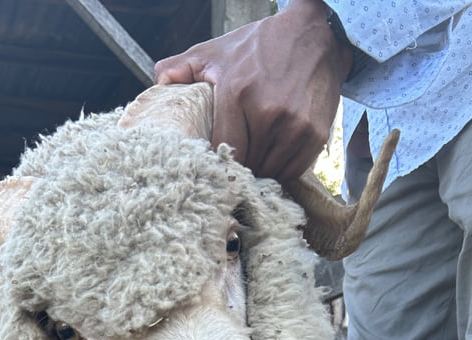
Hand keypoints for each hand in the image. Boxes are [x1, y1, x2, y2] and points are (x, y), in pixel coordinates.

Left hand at [154, 0, 352, 182]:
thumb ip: (181, 66)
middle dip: (239, 165)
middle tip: (237, 160)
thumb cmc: (260, 46)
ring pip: (268, 171)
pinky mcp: (313, 135)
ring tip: (256, 156)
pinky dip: (281, 169)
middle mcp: (267, 112)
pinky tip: (275, 154)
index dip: (218, 159)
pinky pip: (291, 171)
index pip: (222, 149)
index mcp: (237, 93)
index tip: (216, 160)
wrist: (314, 36)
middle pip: (246, 163)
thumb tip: (157, 83)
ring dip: (260, 170)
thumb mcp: (216, 51)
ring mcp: (293, 126)